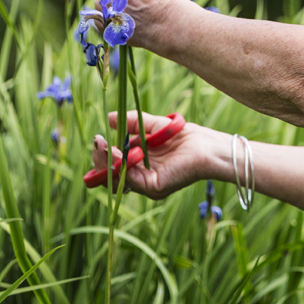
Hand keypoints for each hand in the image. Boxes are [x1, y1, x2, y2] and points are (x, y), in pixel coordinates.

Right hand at [91, 111, 224, 199]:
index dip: (103, 156)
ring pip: (117, 179)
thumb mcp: (152, 125)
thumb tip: (109, 117)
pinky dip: (122, 165)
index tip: (98, 138)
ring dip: (108, 161)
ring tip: (105, 145)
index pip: (114, 166)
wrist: (205, 144)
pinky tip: (119, 151)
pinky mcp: (154, 187)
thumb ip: (131, 122)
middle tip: (98, 142)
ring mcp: (147, 184)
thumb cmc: (183, 135)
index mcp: (141, 165)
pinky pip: (131, 179)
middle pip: (111, 176)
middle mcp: (142, 178)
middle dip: (100, 160)